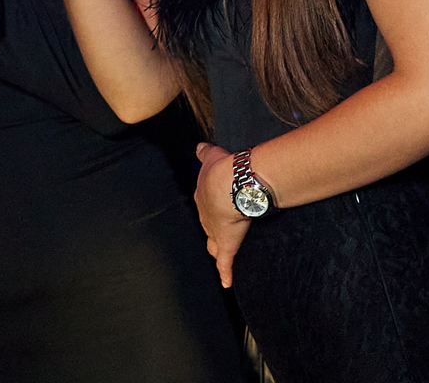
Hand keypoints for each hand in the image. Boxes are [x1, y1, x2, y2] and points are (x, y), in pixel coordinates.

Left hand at [194, 143, 251, 287]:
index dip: (210, 203)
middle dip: (210, 226)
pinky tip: (226, 283)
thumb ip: (204, 153)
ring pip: (212, 243)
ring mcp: (215, 233)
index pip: (205, 202)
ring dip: (214, 248)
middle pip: (207, 224)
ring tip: (216, 253)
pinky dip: (225, 273)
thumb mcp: (210, 157)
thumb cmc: (222, 170)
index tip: (214, 203)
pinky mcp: (227, 245)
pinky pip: (224, 263)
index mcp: (203, 196)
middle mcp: (206, 217)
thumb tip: (198, 146)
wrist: (230, 186)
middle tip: (217, 227)